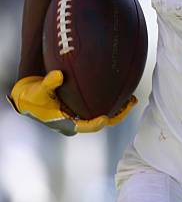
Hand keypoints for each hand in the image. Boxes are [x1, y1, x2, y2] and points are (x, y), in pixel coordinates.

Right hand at [7, 70, 136, 135]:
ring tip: (133, 98)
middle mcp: (77, 120)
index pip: (86, 126)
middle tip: (131, 103)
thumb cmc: (32, 96)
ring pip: (104, 114)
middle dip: (118, 115)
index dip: (96, 124)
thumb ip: (48, 84)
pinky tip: (122, 89)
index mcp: (67, 122)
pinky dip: (111, 99)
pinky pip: (100, 105)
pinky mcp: (83, 106)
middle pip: (102, 121)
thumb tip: (58, 75)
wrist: (28, 97)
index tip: (105, 119)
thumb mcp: (37, 91)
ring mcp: (81, 114)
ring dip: (119, 108)